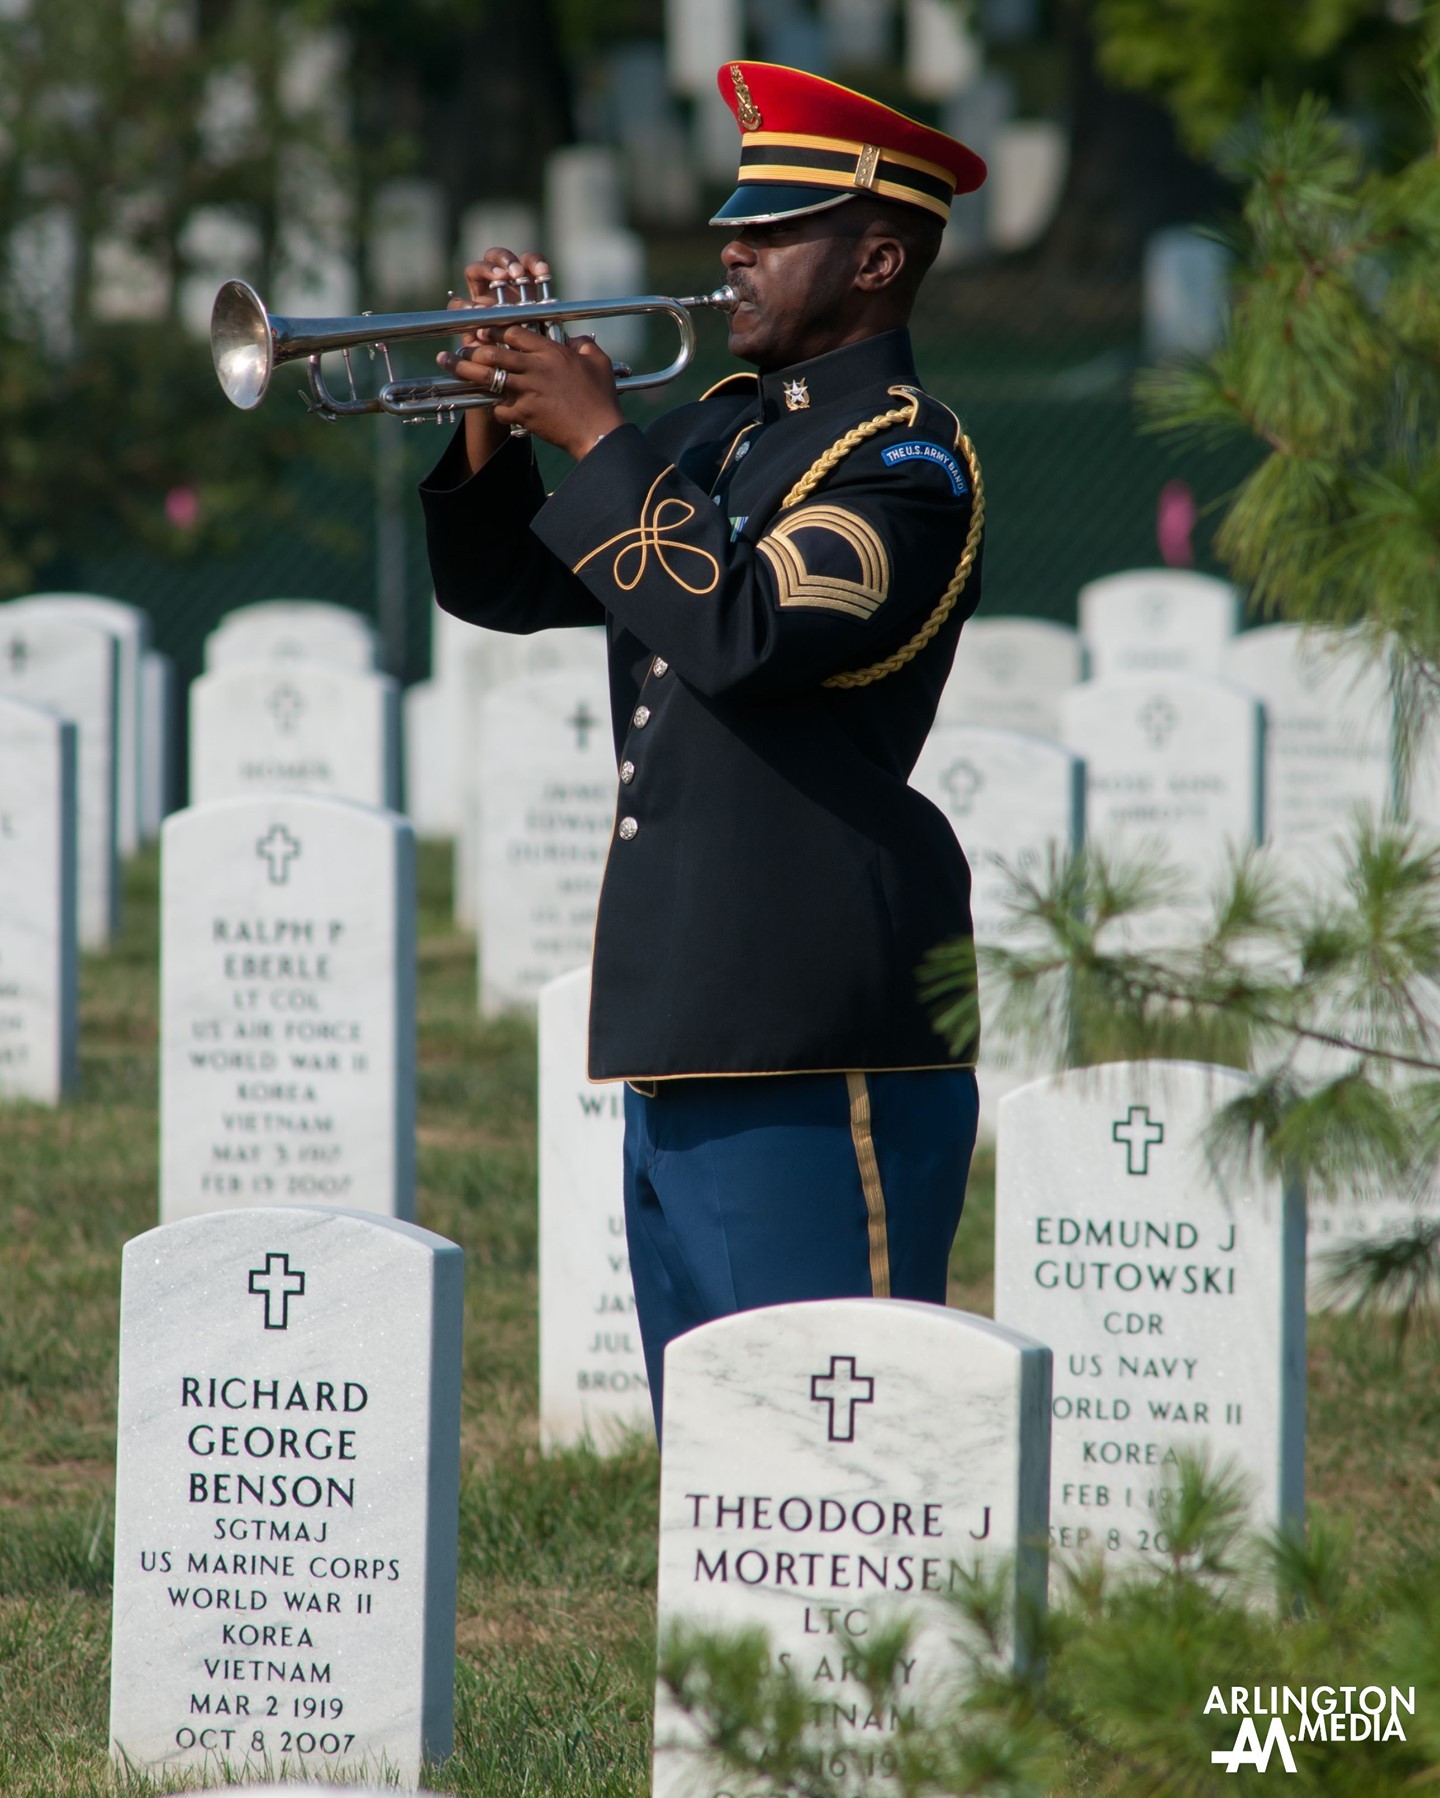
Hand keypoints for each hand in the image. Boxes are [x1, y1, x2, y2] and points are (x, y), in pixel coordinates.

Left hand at [442, 247, 623, 470]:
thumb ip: (584, 346)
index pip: (514, 332)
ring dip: (464, 368)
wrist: (599, 432)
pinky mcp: (524, 414)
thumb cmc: (601, 398)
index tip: (484, 328)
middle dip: (473, 346)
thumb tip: (577, 339)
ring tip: (447, 361)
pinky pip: (499, 408)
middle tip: (459, 345)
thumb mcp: (598, 364)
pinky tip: (493, 407)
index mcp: (551, 352)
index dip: (496, 329)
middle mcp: (534, 368)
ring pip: (487, 376)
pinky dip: (495, 408)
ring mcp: (527, 391)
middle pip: (494, 351)